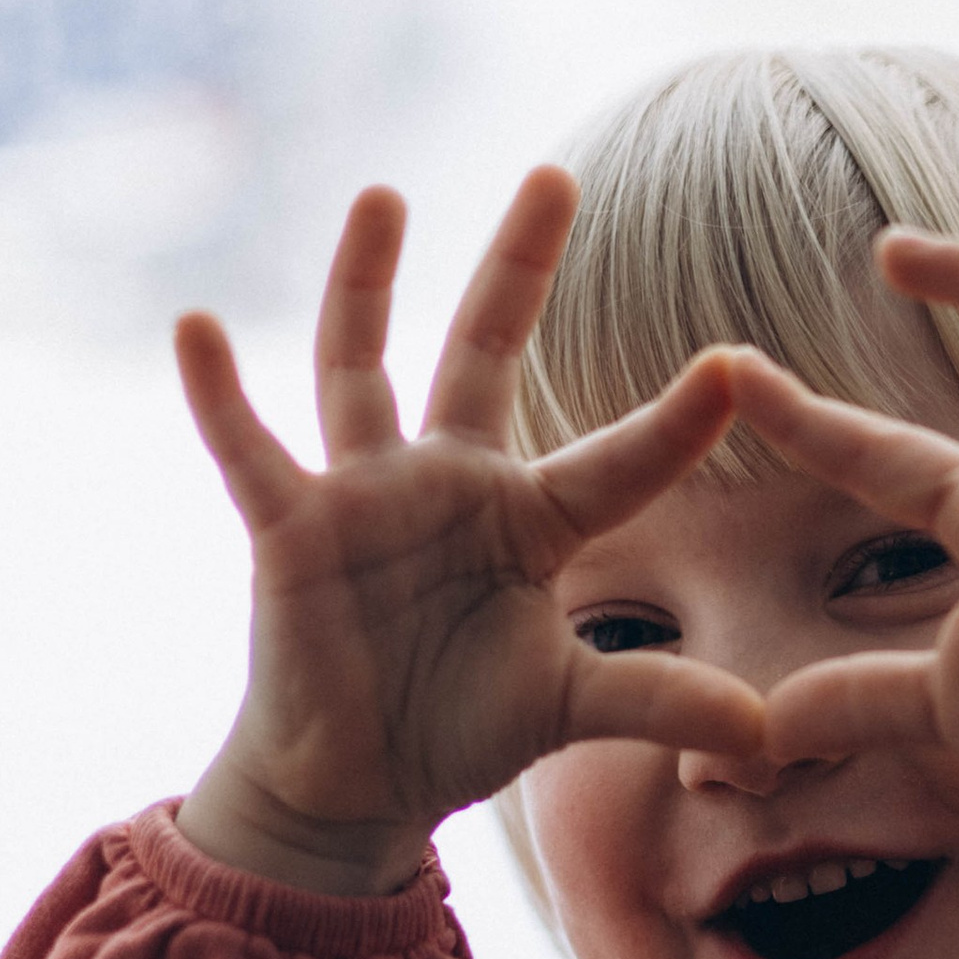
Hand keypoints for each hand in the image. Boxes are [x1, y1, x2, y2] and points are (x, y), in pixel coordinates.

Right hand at [174, 174, 762, 895]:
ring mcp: (365, 495)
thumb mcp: (571, 710)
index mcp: (530, 520)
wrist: (355, 782)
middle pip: (487, 351)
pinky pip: (246, 447)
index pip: (617, 462)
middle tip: (556, 175)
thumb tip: (765, 731)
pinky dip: (216, 391)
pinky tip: (193, 325)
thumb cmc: (460, 729)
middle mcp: (450, 482)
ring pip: (361, 366)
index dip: (675, 423)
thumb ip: (657, 699)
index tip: (736, 365)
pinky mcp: (290, 527)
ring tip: (384, 196)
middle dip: (518, 266)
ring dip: (366, 282)